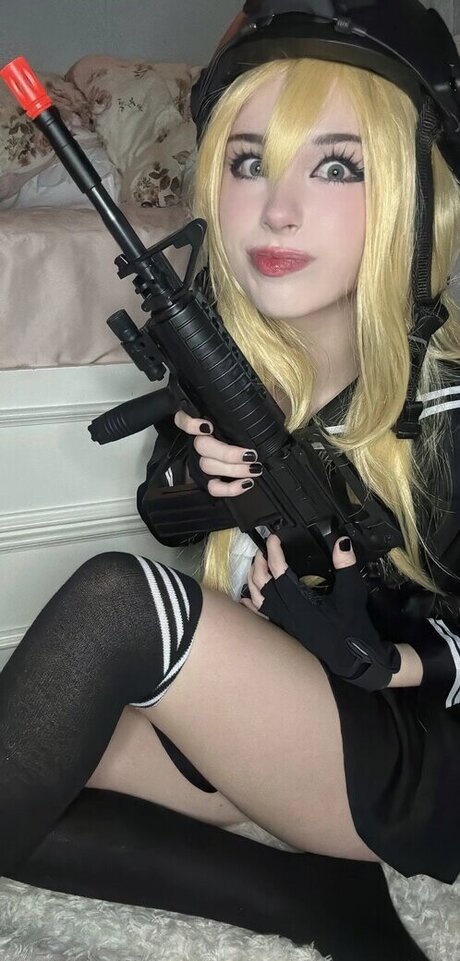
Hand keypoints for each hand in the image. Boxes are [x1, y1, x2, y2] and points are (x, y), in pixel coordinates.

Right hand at [174, 410, 262, 497]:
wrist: (254, 447)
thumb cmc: (248, 426)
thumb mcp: (247, 414)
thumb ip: (244, 409)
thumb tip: (254, 410)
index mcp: (206, 423)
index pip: (183, 419)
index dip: (190, 424)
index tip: (207, 427)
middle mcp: (200, 441)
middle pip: (202, 446)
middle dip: (228, 454)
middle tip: (251, 455)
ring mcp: (202, 461)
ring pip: (208, 466)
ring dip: (233, 470)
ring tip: (254, 469)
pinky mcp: (208, 479)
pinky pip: (213, 487)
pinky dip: (229, 488)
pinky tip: (246, 483)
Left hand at [242, 534, 400, 690]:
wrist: (353, 659)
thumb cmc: (352, 627)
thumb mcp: (353, 593)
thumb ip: (346, 566)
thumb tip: (341, 542)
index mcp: (300, 601)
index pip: (279, 571)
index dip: (274, 552)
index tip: (273, 538)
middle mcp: (287, 611)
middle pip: (262, 584)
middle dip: (259, 563)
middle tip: (263, 549)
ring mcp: (285, 622)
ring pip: (259, 598)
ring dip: (253, 580)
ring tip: (255, 565)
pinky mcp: (287, 629)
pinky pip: (262, 616)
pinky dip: (251, 605)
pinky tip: (246, 598)